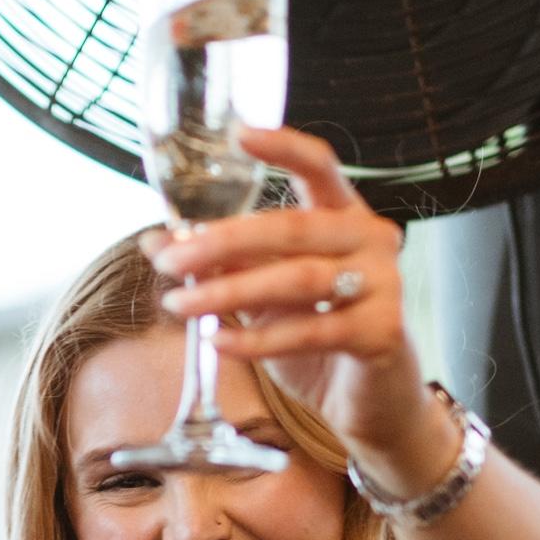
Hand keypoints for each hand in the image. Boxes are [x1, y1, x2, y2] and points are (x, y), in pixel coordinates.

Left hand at [143, 123, 458, 496]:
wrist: (369, 402)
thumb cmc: (317, 339)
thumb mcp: (264, 297)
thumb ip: (223, 265)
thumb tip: (156, 240)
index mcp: (344, 217)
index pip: (320, 168)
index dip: (284, 148)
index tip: (240, 136)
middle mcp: (370, 240)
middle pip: (292, 227)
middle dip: (223, 243)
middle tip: (170, 260)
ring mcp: (383, 284)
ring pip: (297, 278)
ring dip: (230, 291)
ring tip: (180, 306)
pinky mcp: (381, 331)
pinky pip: (310, 330)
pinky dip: (258, 338)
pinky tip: (219, 342)